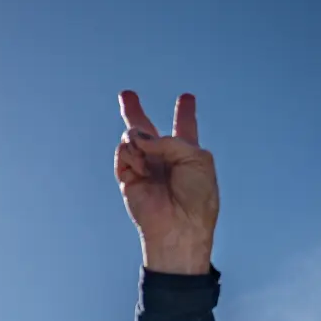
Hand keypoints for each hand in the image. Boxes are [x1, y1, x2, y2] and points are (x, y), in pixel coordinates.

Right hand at [115, 89, 218, 273]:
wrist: (180, 226)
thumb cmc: (196, 196)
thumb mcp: (195, 157)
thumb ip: (168, 140)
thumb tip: (137, 138)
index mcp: (187, 154)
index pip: (184, 129)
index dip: (185, 113)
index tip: (187, 98)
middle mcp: (164, 159)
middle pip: (148, 131)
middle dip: (135, 112)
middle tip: (126, 94)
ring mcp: (145, 168)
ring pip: (133, 137)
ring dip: (139, 138)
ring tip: (146, 155)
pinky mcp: (128, 179)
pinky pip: (123, 153)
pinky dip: (131, 154)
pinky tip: (141, 166)